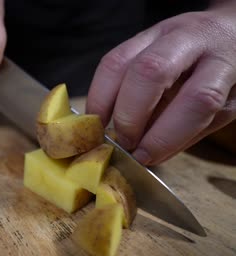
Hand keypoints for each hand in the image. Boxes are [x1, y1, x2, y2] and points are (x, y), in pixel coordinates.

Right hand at [86, 2, 235, 164]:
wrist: (225, 33)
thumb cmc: (227, 78)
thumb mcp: (224, 107)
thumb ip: (186, 129)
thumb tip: (144, 153)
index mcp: (224, 61)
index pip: (198, 99)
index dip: (166, 134)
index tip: (145, 156)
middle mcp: (191, 38)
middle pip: (151, 71)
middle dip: (129, 115)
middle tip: (124, 143)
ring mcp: (159, 32)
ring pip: (119, 63)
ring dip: (103, 103)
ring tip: (103, 130)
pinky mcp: (137, 36)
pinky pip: (108, 63)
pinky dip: (99, 93)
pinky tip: (99, 114)